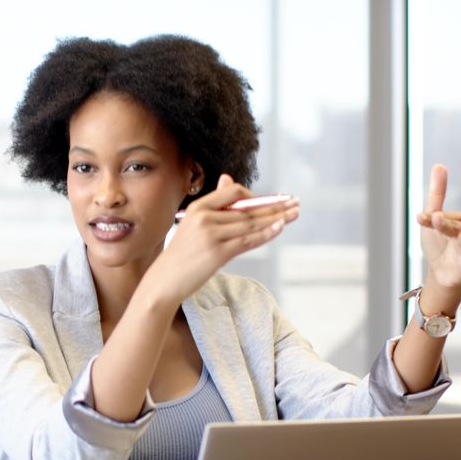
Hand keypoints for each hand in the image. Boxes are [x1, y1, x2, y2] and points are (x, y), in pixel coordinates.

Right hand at [147, 174, 298, 304]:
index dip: (256, 196)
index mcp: (199, 207)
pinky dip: (266, 234)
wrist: (165, 280)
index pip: (234, 192)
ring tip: (295, 213)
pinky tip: (280, 227)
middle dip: (275, 206)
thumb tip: (228, 179)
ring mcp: (211, 235)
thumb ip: (214, 204)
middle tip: (295, 203)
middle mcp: (204, 217)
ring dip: (276, 218)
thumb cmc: (182, 253)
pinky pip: (247, 240)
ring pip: (251, 224)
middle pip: (248, 208)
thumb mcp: (194, 224)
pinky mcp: (217, 253)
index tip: (273, 201)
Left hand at [416, 165, 460, 294]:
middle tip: (435, 219)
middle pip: (454, 226)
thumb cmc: (438, 244)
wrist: (442, 273)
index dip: (429, 219)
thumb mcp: (432, 221)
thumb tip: (440, 164)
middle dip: (444, 224)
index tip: (418, 217)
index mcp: (452, 223)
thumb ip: (437, 195)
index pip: (441, 217)